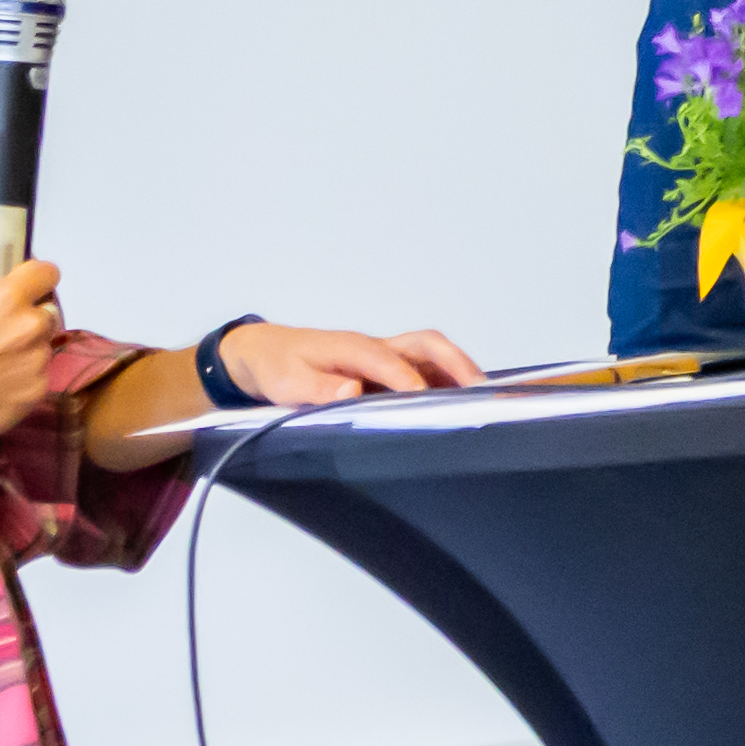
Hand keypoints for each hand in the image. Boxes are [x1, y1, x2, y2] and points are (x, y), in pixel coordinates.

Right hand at [0, 265, 66, 443]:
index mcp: (8, 299)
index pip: (46, 273)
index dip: (37, 278)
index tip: (28, 286)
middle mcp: (31, 326)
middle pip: (49, 312)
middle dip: (31, 317)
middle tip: (3, 331)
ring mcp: (39, 360)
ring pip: (45, 345)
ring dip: (28, 348)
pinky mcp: (39, 389)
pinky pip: (40, 375)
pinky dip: (25, 377)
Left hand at [211, 321, 477, 405]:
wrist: (263, 354)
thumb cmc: (276, 366)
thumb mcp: (285, 381)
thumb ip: (317, 387)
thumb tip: (352, 388)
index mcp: (350, 347)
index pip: (390, 360)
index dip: (409, 379)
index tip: (425, 399)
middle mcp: (374, 347)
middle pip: (427, 344)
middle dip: (457, 362)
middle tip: (479, 389)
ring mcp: (383, 355)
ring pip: (432, 353)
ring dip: (459, 370)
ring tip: (481, 398)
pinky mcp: (387, 367)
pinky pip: (426, 367)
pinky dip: (449, 380)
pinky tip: (458, 402)